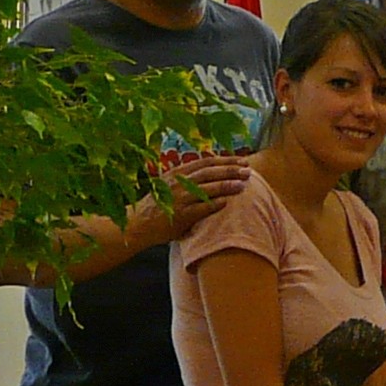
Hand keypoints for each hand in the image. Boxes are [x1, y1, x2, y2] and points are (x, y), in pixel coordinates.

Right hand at [137, 155, 251, 241]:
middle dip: (230, 170)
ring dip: (227, 186)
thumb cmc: (158, 205)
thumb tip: (214, 168)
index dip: (226, 160)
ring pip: (207, 188)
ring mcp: (179, 198)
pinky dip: (215, 204)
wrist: (137, 225)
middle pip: (209, 172)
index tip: (243, 160)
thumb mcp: (170, 184)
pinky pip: (201, 208)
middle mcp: (178, 182)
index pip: (206, 162)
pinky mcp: (180, 215)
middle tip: (248, 171)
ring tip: (243, 185)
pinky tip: (228, 203)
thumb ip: (188, 177)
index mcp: (177, 173)